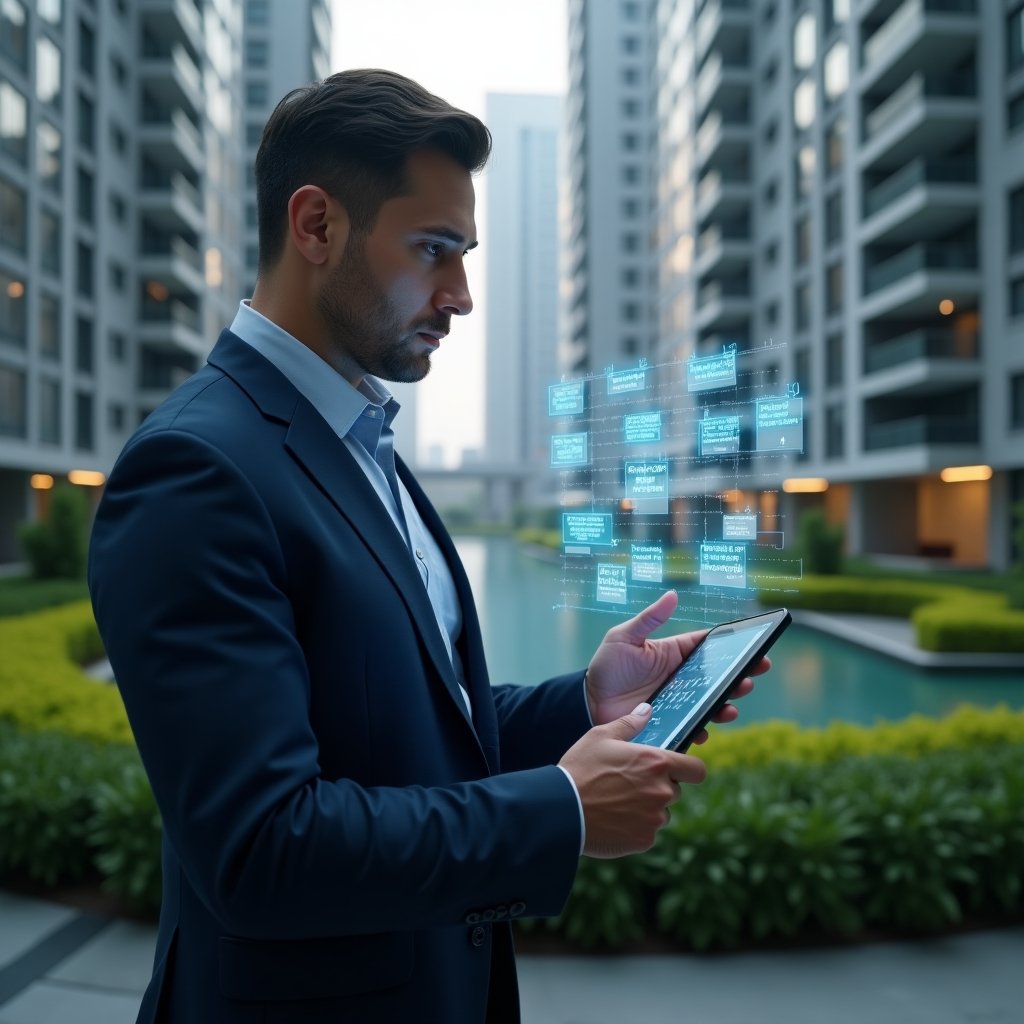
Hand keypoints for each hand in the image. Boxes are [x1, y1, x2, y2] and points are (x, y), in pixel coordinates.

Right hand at [559, 703, 705, 857]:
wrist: (561, 810)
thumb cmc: (580, 769)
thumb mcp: (600, 736)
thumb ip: (629, 723)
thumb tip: (646, 709)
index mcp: (656, 762)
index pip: (696, 769)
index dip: (689, 769)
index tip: (678, 770)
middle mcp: (662, 791)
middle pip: (675, 790)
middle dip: (658, 787)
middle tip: (629, 784)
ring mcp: (655, 818)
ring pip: (661, 812)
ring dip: (647, 808)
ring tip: (617, 802)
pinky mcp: (645, 840)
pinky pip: (648, 831)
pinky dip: (636, 827)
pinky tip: (613, 818)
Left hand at [585, 591, 767, 735]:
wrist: (589, 702)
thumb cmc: (607, 666)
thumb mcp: (624, 637)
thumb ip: (649, 619)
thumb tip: (672, 594)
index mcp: (674, 653)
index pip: (708, 647)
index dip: (732, 647)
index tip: (756, 647)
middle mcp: (681, 678)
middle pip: (717, 676)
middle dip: (738, 676)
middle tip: (753, 676)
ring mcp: (678, 701)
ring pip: (710, 703)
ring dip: (725, 704)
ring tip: (731, 706)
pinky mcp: (671, 722)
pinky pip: (692, 726)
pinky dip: (701, 729)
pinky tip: (704, 729)